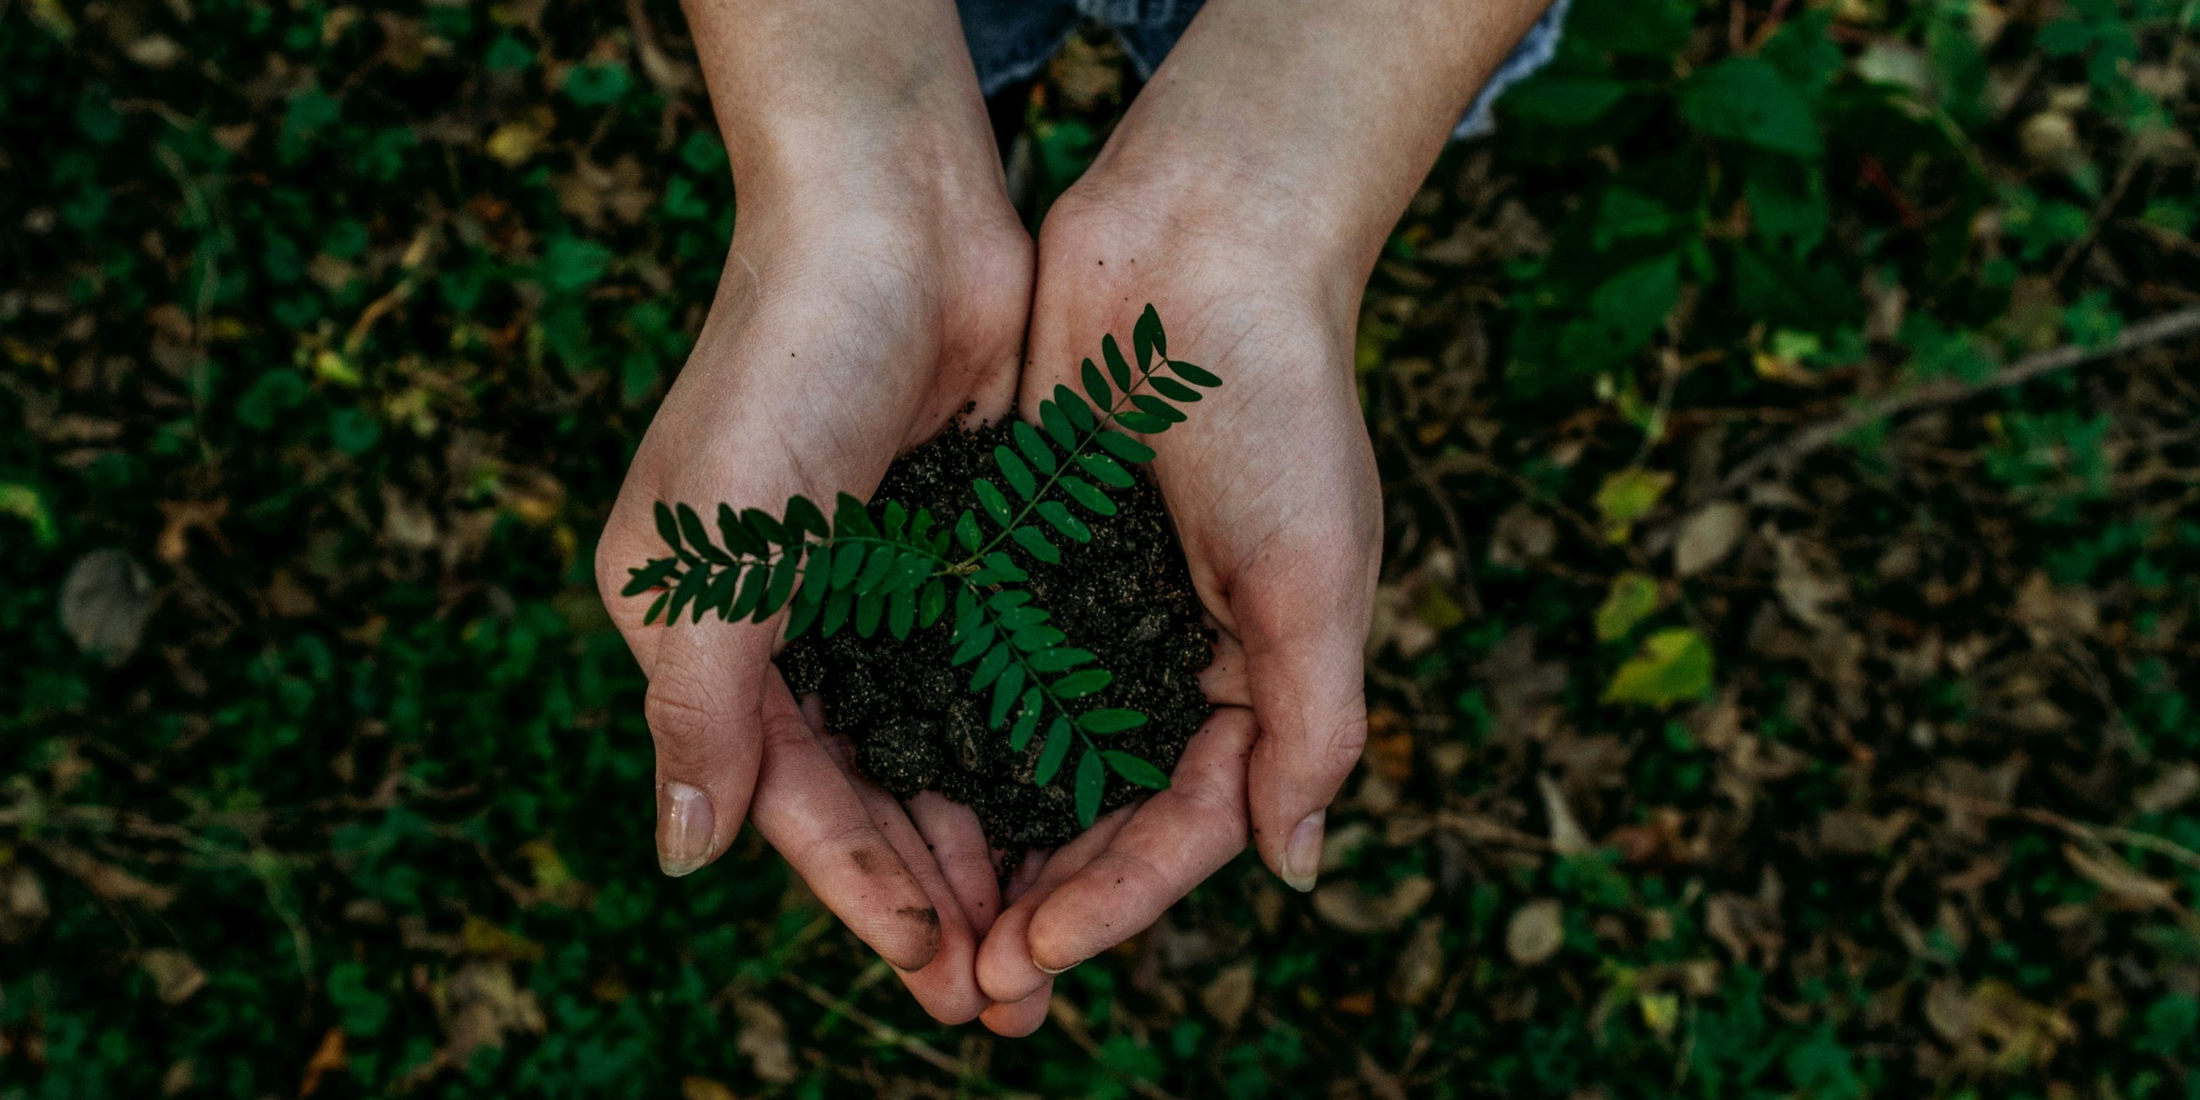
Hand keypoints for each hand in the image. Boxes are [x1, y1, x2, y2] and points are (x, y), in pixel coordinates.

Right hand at [596, 0, 1032, 1023]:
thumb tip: (680, 856)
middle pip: (864, 794)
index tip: (938, 965)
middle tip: (1009, 995)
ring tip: (1049, 937)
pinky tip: (1077, 813)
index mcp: (700, 631)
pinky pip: (990, 681)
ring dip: (986, 844)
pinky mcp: (956, 553)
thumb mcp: (716, 548)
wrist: (892, 214)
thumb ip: (701, 705)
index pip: (784, 795)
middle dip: (932, 896)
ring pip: (933, 752)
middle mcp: (784, 624)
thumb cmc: (782, 369)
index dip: (859, 887)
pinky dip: (1023, 751)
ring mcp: (876, 591)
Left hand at [972, 186, 1380, 1030]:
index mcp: (1254, 677)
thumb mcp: (1315, 576)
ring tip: (923, 921)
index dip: (1116, 901)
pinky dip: (943, 733)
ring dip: (984, 842)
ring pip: (1030, 759)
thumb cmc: (1278, 404)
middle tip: (968, 983)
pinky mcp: (1021, 556)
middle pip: (1100, 816)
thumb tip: (1293, 869)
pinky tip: (887, 788)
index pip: (1185, 826)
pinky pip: (978, 669)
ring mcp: (1091, 611)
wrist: (1200, 243)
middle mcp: (1168, 659)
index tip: (1034, 954)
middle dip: (1042, 902)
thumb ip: (1311, 725)